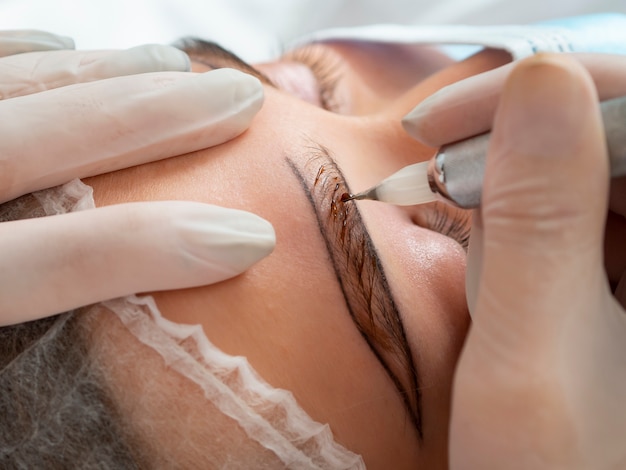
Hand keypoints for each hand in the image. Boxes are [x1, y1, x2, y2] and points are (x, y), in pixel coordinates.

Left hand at [0, 31, 274, 324]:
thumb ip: (44, 325)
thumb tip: (134, 390)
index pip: (60, 260)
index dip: (161, 248)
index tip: (257, 241)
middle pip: (37, 141)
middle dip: (156, 117)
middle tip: (241, 100)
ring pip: (14, 89)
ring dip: (104, 73)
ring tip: (172, 64)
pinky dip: (15, 50)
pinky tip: (58, 46)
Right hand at [407, 54, 625, 466]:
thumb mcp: (532, 354)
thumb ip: (539, 220)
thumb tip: (539, 82)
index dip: (546, 93)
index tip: (441, 121)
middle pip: (614, 141)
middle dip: (517, 145)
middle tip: (437, 173)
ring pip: (587, 180)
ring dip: (512, 192)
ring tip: (466, 245)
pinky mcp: (621, 290)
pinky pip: (577, 224)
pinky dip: (521, 230)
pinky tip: (493, 272)